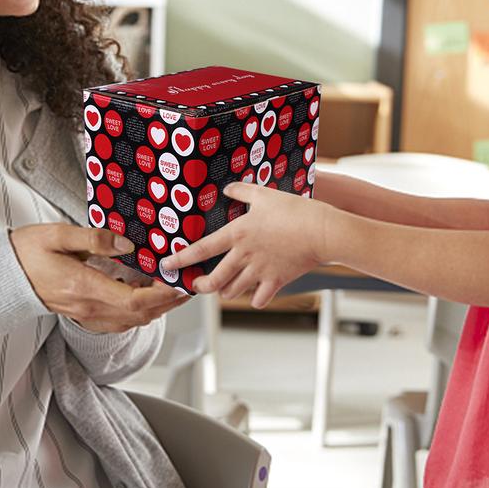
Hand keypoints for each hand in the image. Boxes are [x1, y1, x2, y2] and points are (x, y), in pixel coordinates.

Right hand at [9, 223, 186, 332]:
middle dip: (169, 302)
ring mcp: (85, 315)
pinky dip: (139, 311)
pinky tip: (146, 294)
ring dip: (157, 308)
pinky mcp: (83, 315)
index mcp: (84, 287)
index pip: (134, 301)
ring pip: (132, 321)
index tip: (182, 282)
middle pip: (140, 314)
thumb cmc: (27, 251)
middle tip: (188, 283)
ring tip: (174, 287)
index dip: (163, 295)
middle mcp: (88, 307)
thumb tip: (127, 244)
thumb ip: (94, 239)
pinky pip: (119, 321)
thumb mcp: (58, 234)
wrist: (2, 276)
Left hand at [162, 184, 333, 307]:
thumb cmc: (294, 210)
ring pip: (232, 291)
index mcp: (237, 234)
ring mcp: (259, 271)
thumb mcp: (264, 194)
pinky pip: (258, 299)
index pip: (200, 249)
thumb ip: (242, 191)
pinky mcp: (276, 281)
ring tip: (224, 287)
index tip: (167, 266)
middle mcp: (244, 255)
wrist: (321, 231)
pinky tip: (254, 293)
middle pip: (213, 279)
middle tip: (197, 285)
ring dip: (225, 291)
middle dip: (201, 285)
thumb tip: (227, 188)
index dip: (180, 259)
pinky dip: (253, 298)